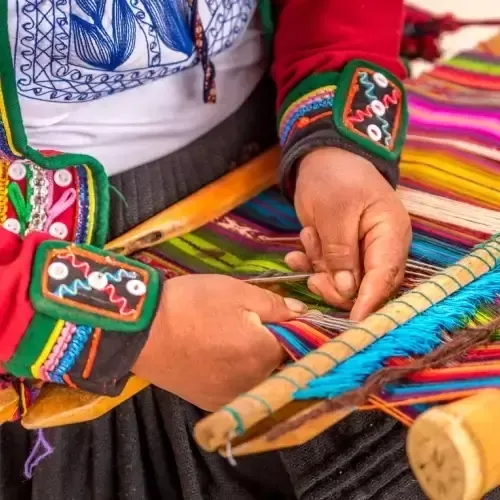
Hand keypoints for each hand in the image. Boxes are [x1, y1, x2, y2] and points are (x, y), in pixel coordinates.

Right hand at [132, 275, 306, 410]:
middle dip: (269, 343)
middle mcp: (254, 383)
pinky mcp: (211, 403)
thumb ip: (275, 305)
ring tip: (225, 338)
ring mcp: (232, 397)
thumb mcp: (236, 292)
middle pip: (278, 362)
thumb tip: (302, 314)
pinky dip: (234, 373)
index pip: (296, 342)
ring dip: (252, 360)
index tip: (273, 314)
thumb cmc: (191, 304)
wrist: (141, 331)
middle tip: (242, 323)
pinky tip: (216, 356)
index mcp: (264, 353)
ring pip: (257, 376)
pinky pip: (236, 388)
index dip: (287, 326)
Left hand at [286, 147, 411, 320]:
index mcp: (390, 234)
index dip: (369, 302)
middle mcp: (380, 248)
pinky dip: (311, 265)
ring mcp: (361, 251)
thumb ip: (341, 252)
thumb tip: (346, 290)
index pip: (385, 276)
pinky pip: (327, 270)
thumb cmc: (335, 178)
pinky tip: (295, 254)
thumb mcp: (335, 212)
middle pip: (365, 286)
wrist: (322, 159)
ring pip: (342, 282)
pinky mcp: (341, 252)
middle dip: (335, 287)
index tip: (352, 324)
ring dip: (320, 268)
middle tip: (313, 278)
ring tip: (309, 237)